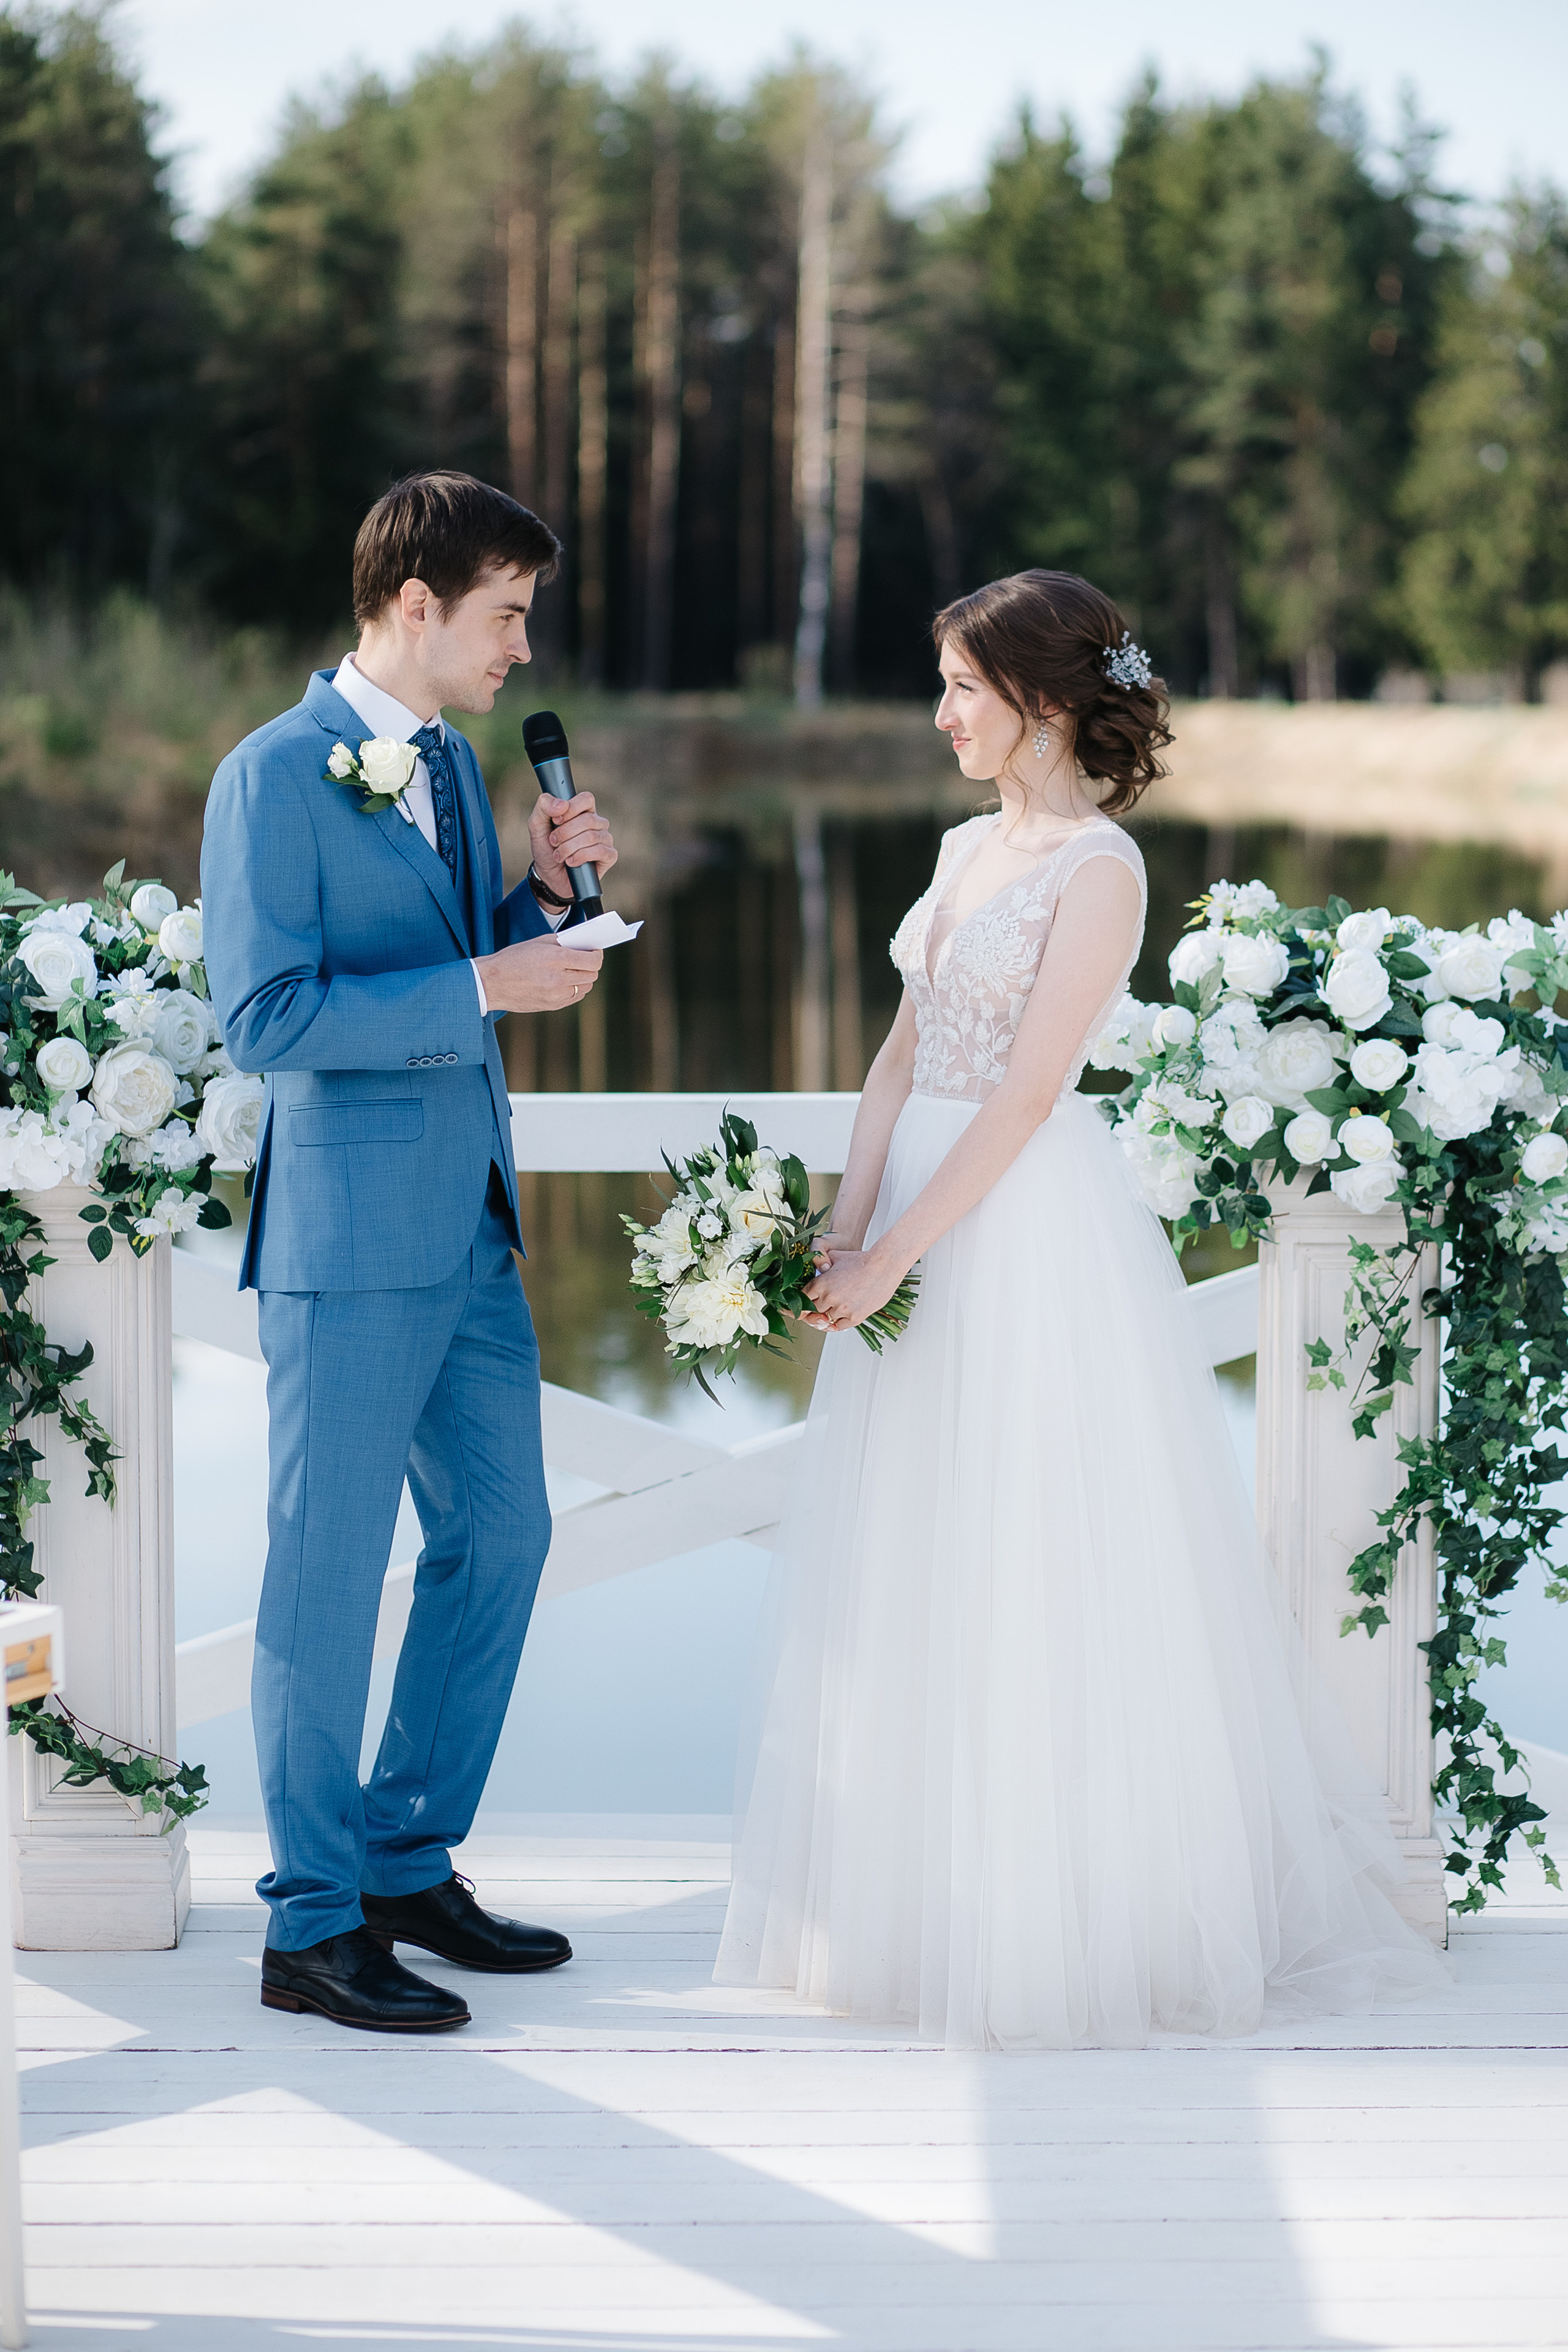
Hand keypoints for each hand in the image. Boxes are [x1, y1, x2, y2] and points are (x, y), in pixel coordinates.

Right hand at [473, 933, 603, 1014]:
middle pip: (592, 975)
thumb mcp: (538, 943)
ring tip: (574, 970)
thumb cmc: (513, 959)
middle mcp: (558, 979)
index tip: (595, 951)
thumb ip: (563, 943)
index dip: (598, 955)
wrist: (491, 983)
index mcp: (555, 959)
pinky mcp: (552, 1006)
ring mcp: (556, 995)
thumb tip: (584, 945)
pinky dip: (575, 988)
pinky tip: (566, 981)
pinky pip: (575, 997)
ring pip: (586, 987)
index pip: (592, 960)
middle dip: (592, 965)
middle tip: (586, 958)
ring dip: (584, 978)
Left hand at [529, 790, 616, 899]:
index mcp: (583, 811)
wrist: (549, 877)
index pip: (586, 799)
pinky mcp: (610, 855)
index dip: (571, 808)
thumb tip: (562, 804)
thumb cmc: (546, 849)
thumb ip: (543, 807)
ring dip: (569, 847)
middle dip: (565, 833)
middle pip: (587, 819)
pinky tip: (571, 862)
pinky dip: (581, 857)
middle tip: (553, 842)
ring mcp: (605, 839)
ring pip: (591, 836)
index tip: (556, 820)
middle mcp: (597, 823)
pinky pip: (600, 851)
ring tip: (559, 855)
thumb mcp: (536, 825)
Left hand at [802, 1246, 902, 1333]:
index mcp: (820, 1283)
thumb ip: (820, 1264)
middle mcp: (828, 1297)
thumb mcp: (835, 1257)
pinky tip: (839, 1318)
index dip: (797, 1304)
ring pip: (826, 1320)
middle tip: (814, 1312)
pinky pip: (840, 1326)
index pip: (801, 1299)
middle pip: (811, 1312)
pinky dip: (837, 1323)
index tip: (794, 1308)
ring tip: (831, 1311)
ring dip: (827, 1316)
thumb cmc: (861, 1259)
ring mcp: (842, 1308)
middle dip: (811, 1312)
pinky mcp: (855, 1317)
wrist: (884, 1265)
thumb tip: (814, 1270)